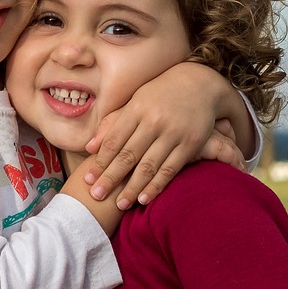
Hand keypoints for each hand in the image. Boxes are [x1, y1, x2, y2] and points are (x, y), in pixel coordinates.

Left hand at [82, 62, 243, 208]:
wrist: (199, 85)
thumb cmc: (159, 95)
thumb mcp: (134, 101)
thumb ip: (112, 124)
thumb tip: (89, 148)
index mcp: (136, 109)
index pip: (114, 140)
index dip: (100, 161)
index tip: (87, 179)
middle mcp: (154, 121)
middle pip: (128, 155)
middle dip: (111, 177)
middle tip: (96, 196)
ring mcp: (173, 133)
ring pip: (149, 165)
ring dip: (133, 187)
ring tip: (119, 204)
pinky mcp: (190, 143)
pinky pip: (170, 169)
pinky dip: (157, 185)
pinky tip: (144, 199)